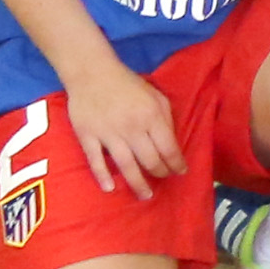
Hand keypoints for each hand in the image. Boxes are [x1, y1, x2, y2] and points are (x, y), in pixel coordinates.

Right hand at [65, 58, 180, 193]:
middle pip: (150, 160)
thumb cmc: (128, 85)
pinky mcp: (88, 137)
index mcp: (151, 116)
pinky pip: (96, 161)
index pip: (169, 148)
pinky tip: (111, 189)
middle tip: (163, 179)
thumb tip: (172, 144)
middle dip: (160, 173)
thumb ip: (166, 119)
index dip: (177, 163)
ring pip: (126, 166)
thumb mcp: (156, 96)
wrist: (93, 73)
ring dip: (138, 184)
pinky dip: (103, 177)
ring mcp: (108, 134)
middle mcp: (132, 128)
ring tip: (145, 195)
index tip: (181, 172)